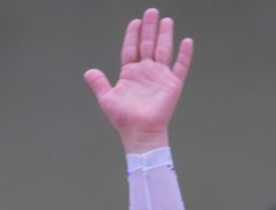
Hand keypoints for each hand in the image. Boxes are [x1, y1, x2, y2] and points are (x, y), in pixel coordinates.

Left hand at [84, 8, 193, 153]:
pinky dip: (184, 55)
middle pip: (148, 44)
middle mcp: (146, 72)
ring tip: (166, 20)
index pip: (131, 48)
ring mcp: (160, 76)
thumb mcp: (107, 99)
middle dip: (149, 28)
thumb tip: (88, 72)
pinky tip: (186, 41)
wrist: (139, 132)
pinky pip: (180, 66)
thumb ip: (99, 83)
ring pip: (163, 50)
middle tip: (151, 11)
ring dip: (165, 35)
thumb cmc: (123, 119)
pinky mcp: (172, 84)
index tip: (135, 22)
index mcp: (130, 73)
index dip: (133, 35)